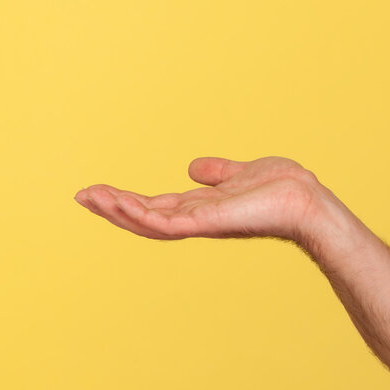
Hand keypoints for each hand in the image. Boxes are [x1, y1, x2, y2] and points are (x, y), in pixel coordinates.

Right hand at [74, 157, 329, 243]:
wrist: (308, 201)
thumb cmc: (284, 190)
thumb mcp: (241, 173)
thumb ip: (217, 173)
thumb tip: (194, 167)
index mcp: (201, 207)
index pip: (156, 206)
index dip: (126, 200)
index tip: (98, 190)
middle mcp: (197, 219)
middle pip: (145, 216)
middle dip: (112, 207)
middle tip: (81, 195)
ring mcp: (201, 223)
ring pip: (149, 222)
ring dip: (118, 210)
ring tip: (90, 197)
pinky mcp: (208, 222)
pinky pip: (166, 223)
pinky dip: (141, 214)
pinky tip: (118, 202)